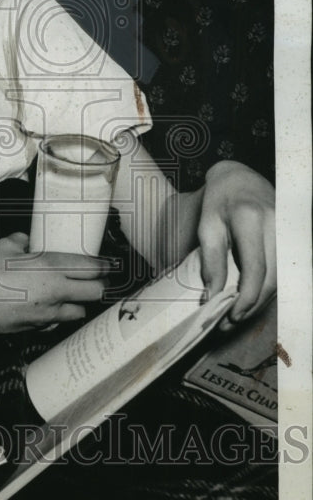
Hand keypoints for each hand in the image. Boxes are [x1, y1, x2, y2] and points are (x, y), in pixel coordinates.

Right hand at [0, 232, 112, 338]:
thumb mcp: (2, 247)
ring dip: (80, 302)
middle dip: (99, 285)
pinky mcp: (35, 328)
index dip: (104, 266)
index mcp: (48, 267)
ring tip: (73, 294)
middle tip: (95, 279)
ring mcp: (46, 314)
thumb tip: (27, 241)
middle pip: (95, 292)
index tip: (109, 264)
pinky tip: (48, 308)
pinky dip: (58, 316)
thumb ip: (21, 241)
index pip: (91, 268)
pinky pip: (57, 322)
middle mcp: (54, 292)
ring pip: (79, 311)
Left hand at [197, 161, 275, 329]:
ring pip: (282, 278)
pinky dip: (269, 288)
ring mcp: (288, 231)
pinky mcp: (292, 238)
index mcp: (252, 218)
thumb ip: (210, 260)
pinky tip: (252, 298)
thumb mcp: (207, 225)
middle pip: (273, 278)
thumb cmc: (220, 201)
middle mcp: (277, 225)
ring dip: (262, 300)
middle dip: (254, 305)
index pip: (255, 268)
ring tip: (239, 314)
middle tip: (232, 321)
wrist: (240, 178)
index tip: (230, 316)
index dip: (246, 297)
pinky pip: (284, 271)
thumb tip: (212, 295)